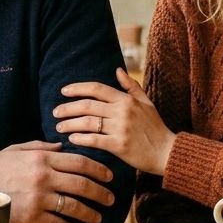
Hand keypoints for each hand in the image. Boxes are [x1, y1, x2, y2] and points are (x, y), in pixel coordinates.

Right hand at [0, 140, 115, 222]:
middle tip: (111, 198)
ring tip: (98, 217)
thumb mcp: (17, 150)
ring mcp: (38, 198)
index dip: (99, 169)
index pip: (80, 162)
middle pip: (82, 184)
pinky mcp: (32, 216)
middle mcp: (44, 177)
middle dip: (100, 192)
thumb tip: (62, 146)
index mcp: (42, 158)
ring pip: (74, 206)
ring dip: (90, 213)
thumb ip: (41, 146)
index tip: (110, 176)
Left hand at [54, 68, 176, 175]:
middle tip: (55, 112)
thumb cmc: (156, 127)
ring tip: (59, 127)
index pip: (96, 89)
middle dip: (68, 108)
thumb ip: (131, 86)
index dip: (77, 88)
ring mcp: (120, 128)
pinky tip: (72, 139)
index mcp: (126, 99)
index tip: (63, 91)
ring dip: (70, 124)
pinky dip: (80, 139)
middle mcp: (122, 111)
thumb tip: (118, 70)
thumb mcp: (146, 102)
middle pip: (87, 105)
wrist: (167, 152)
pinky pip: (94, 140)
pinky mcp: (119, 145)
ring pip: (88, 122)